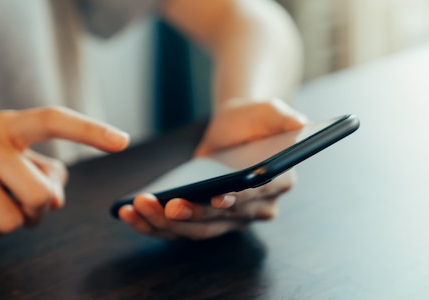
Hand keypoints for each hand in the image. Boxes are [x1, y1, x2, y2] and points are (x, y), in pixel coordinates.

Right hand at [0, 107, 128, 243]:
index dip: (90, 131)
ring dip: (6, 225)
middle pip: (38, 194)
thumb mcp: (7, 161)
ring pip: (12, 220)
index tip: (123, 142)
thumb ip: (43, 174)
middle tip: (17, 206)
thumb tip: (55, 199)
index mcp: (7, 125)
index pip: (53, 120)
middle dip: (35, 212)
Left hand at [118, 98, 307, 239]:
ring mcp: (229, 218)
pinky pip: (178, 229)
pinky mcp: (205, 217)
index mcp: (278, 184)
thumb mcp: (269, 110)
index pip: (256, 197)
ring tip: (138, 206)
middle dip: (192, 214)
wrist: (236, 126)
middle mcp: (257, 208)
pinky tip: (129, 211)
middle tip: (165, 204)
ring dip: (165, 223)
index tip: (218, 196)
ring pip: (197, 229)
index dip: (237, 199)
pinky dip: (153, 225)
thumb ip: (284, 116)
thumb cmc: (253, 118)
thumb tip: (299, 123)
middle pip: (222, 219)